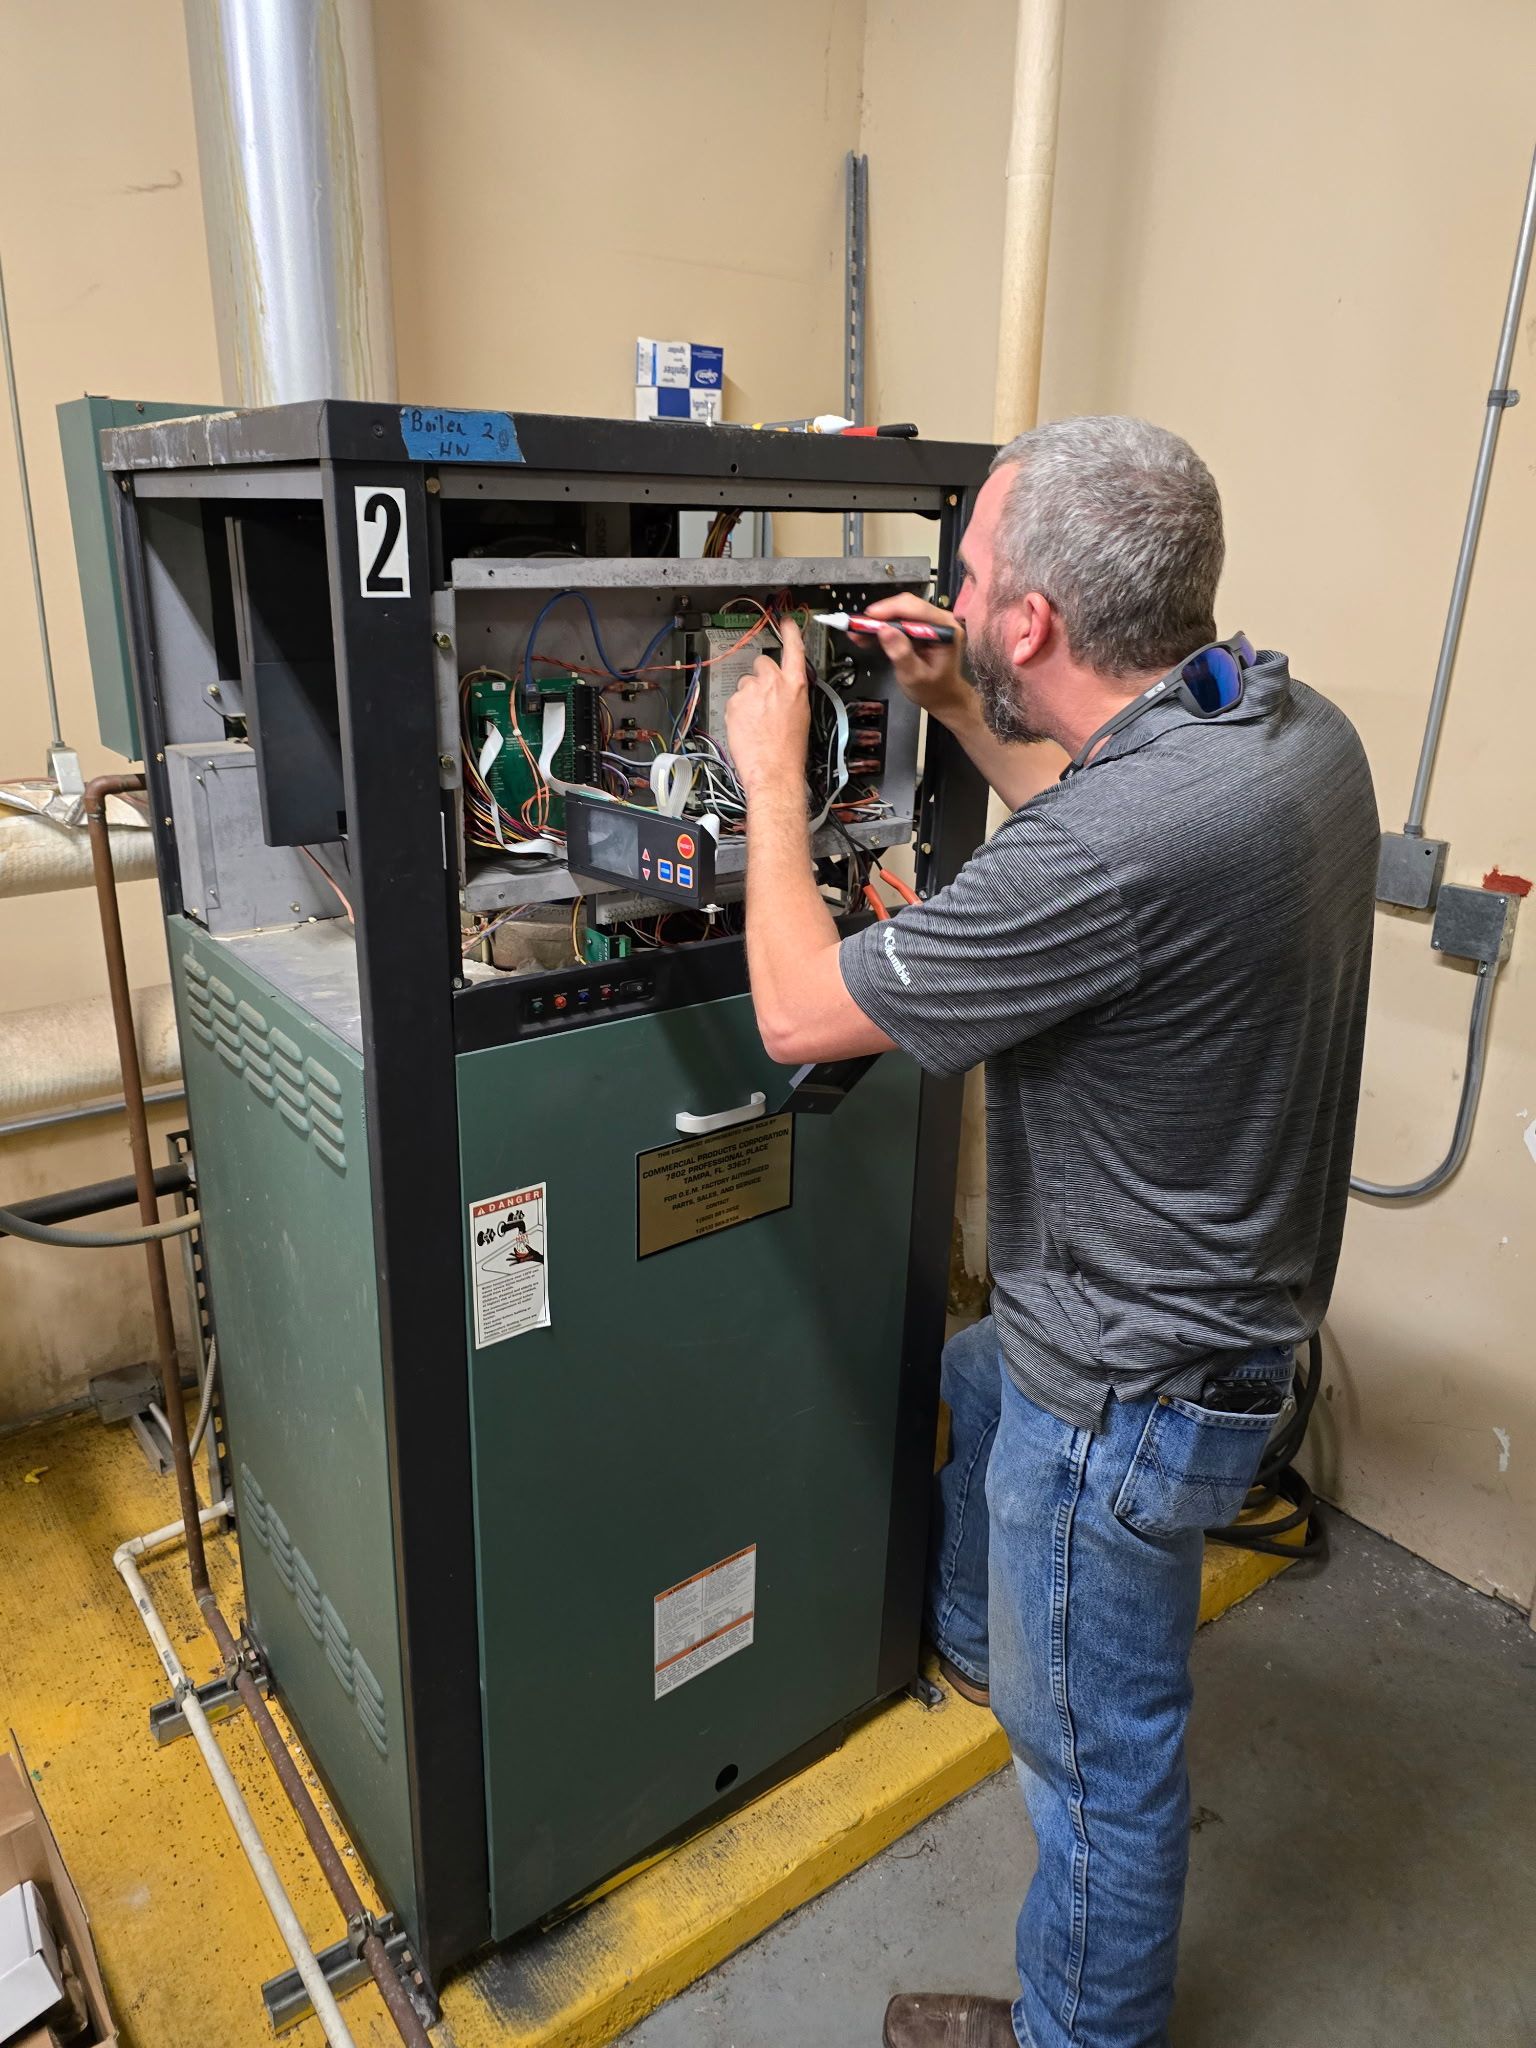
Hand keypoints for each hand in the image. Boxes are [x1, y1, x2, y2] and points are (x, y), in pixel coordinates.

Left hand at [725, 617, 811, 798]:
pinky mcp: (734, 702)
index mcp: (795, 684)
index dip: (789, 631)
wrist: (774, 770)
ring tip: (756, 720)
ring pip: (745, 683)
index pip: (794, 648)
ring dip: (748, 696)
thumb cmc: (790, 750)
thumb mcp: (802, 713)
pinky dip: (737, 710)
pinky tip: (747, 726)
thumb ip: (792, 692)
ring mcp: (751, 691)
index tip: (785, 621)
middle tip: (764, 700)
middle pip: (762, 663)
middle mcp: (773, 682)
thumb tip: (785, 686)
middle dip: (761, 677)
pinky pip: (734, 699)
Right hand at [864, 592, 971, 726]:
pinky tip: (865, 636)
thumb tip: (884, 631)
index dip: (891, 609)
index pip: (918, 609)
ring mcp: (929, 623)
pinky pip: (898, 622)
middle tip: (858, 625)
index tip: (869, 617)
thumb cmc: (933, 689)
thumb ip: (902, 653)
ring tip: (857, 632)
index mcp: (946, 629)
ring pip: (900, 612)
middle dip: (881, 615)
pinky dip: (881, 628)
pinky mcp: (919, 628)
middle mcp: (940, 620)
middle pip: (907, 606)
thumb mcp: (915, 676)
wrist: (942, 697)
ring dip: (878, 622)